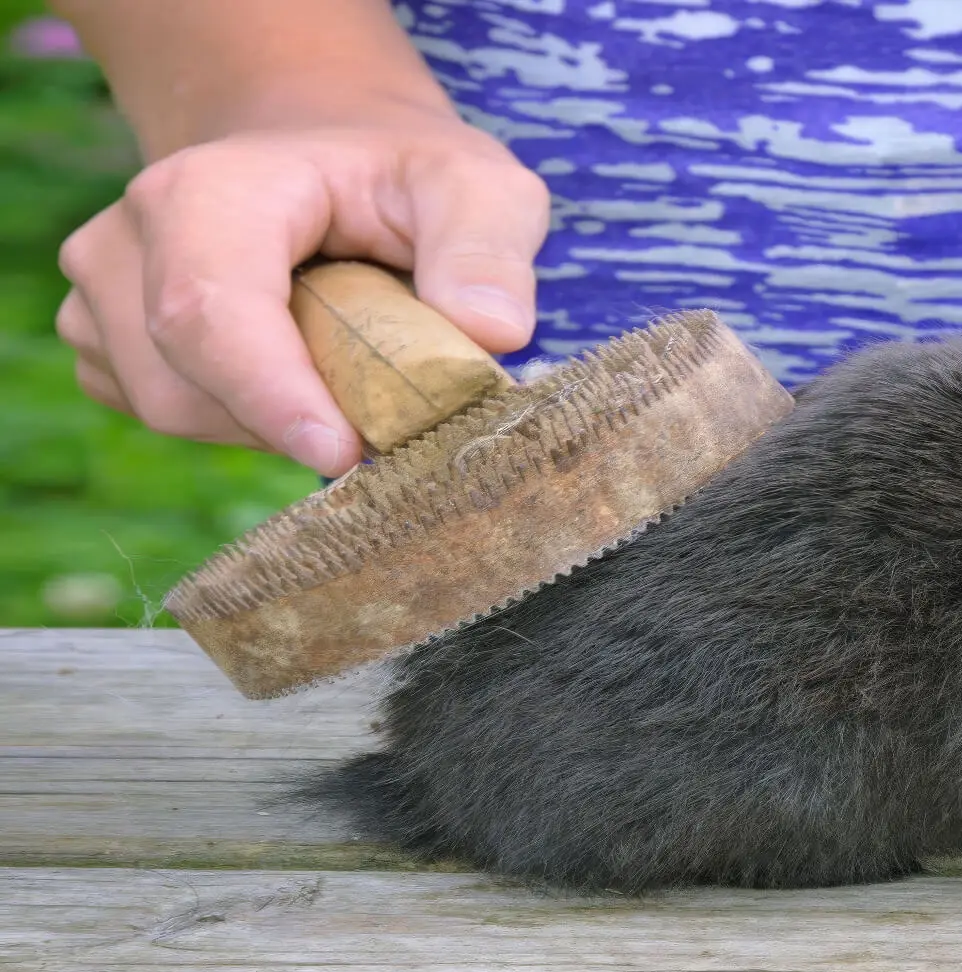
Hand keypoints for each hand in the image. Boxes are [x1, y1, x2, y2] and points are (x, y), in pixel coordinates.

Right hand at [55, 102, 548, 474]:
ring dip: (270, 421)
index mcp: (209, 190)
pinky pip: (171, 416)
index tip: (345, 453)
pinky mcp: (105, 342)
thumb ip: (489, 248)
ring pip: (175, 411)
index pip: (211, 312)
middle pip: (186, 383)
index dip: (271, 395)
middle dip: (289, 418)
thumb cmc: (402, 177)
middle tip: (386, 409)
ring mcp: (101, 291)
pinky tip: (296, 374)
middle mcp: (129, 236)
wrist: (326, 159)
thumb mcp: (477, 186)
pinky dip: (242, 421)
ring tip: (343, 365)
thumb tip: (491, 333)